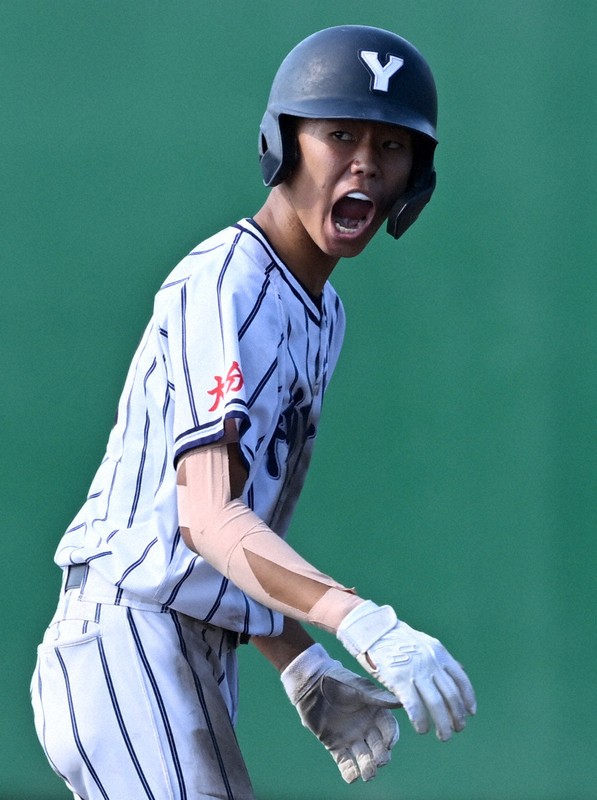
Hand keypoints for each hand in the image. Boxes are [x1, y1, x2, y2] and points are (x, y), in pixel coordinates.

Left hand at [281, 643, 399, 783]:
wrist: (311, 684)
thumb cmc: (337, 680)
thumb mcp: (358, 687)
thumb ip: (377, 697)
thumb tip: (400, 703)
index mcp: (375, 712)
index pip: (389, 728)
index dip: (391, 737)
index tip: (389, 744)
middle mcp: (366, 727)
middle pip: (378, 747)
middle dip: (380, 756)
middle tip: (378, 762)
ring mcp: (351, 738)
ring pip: (363, 757)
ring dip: (367, 767)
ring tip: (367, 775)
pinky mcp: (335, 745)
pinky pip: (344, 762)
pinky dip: (349, 771)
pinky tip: (352, 777)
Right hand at [337, 601, 476, 740]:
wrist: (372, 630)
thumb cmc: (397, 639)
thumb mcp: (424, 643)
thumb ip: (440, 659)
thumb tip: (461, 671)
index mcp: (438, 653)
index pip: (461, 680)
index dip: (468, 699)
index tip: (470, 713)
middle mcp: (431, 662)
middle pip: (451, 696)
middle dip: (457, 716)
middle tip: (457, 729)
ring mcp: (415, 671)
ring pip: (437, 705)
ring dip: (443, 725)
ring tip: (444, 736)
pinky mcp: (399, 680)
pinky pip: (415, 707)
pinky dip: (421, 721)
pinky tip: (422, 730)